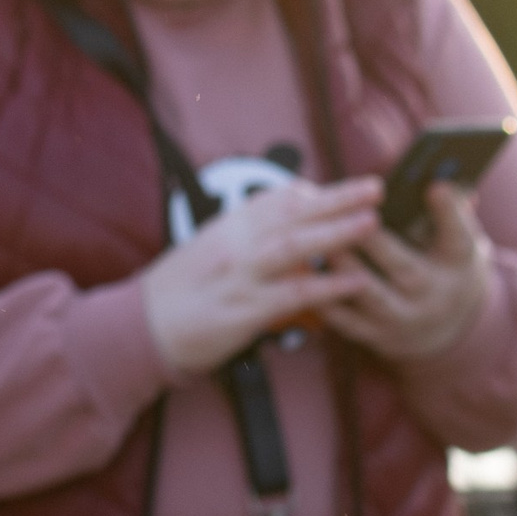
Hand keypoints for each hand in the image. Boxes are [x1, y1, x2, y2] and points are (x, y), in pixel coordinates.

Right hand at [140, 178, 381, 375]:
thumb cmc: (175, 291)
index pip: (274, 199)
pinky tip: (355, 282)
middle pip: (292, 214)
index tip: (339, 191)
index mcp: (226, 227)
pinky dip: (327, 286)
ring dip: (336, 234)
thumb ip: (243, 236)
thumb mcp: (205, 250)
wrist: (141, 327)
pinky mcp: (246, 309)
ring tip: (372, 223)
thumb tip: (280, 225)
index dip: (312, 192)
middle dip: (337, 200)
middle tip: (375, 189)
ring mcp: (241, 276)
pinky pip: (294, 294)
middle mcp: (235, 245)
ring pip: (295, 247)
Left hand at [321, 183, 491, 360]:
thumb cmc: (442, 266)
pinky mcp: (375, 335)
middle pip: (407, 270)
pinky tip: (304, 277)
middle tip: (353, 217)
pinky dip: (325, 300)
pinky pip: (346, 320)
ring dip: (346, 270)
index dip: (449, 213)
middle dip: (379, 244)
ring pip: (372, 296)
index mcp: (458, 266)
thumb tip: (440, 177)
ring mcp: (404, 319)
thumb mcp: (454, 241)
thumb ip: (448, 213)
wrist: (444, 328)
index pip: (459, 238)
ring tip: (323, 245)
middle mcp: (434, 296)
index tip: (435, 186)